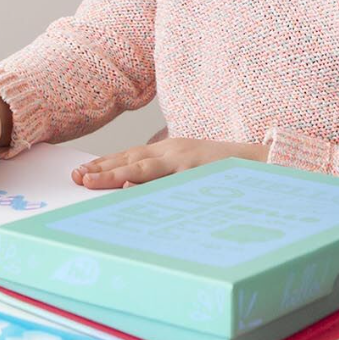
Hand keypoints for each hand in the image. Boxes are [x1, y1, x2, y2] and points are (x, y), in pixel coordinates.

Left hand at [71, 138, 269, 189]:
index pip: (129, 156)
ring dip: (114, 174)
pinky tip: (129, 187)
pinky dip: (147, 183)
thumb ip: (163, 177)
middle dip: (101, 169)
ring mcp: (185, 161)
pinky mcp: (198, 171)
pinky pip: (168, 180)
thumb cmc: (222, 170)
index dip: (104, 164)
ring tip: (91, 181)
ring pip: (143, 168)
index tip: (81, 172)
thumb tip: (132, 189)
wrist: (261, 163)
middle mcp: (173, 152)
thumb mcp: (189, 168)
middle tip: (77, 177)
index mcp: (169, 150)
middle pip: (130, 159)